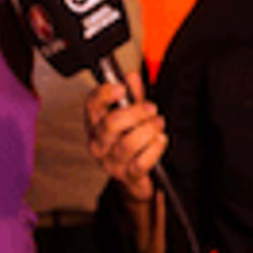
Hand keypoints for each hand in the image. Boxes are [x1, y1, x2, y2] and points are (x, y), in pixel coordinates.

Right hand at [88, 80, 169, 196]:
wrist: (133, 176)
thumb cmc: (130, 140)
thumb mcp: (131, 114)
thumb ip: (132, 95)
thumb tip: (131, 76)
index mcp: (95, 123)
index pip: (92, 105)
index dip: (105, 93)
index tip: (122, 88)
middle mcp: (99, 143)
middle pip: (111, 124)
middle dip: (136, 113)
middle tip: (151, 108)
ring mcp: (111, 162)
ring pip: (127, 144)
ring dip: (148, 130)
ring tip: (158, 124)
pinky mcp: (127, 176)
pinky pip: (140, 164)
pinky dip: (154, 150)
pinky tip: (160, 140)